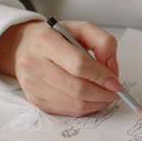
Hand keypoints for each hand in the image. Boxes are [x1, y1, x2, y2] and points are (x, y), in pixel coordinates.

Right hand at [0, 20, 121, 116]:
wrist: (24, 46)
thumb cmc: (58, 37)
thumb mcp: (83, 29)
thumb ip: (104, 43)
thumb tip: (111, 70)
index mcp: (45, 41)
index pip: (78, 64)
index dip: (101, 76)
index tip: (116, 83)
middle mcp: (34, 64)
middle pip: (77, 88)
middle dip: (102, 94)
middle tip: (116, 92)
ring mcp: (32, 85)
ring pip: (74, 103)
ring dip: (97, 103)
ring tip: (106, 95)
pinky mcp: (34, 100)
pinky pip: (67, 111)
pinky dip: (85, 108)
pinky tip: (92, 99)